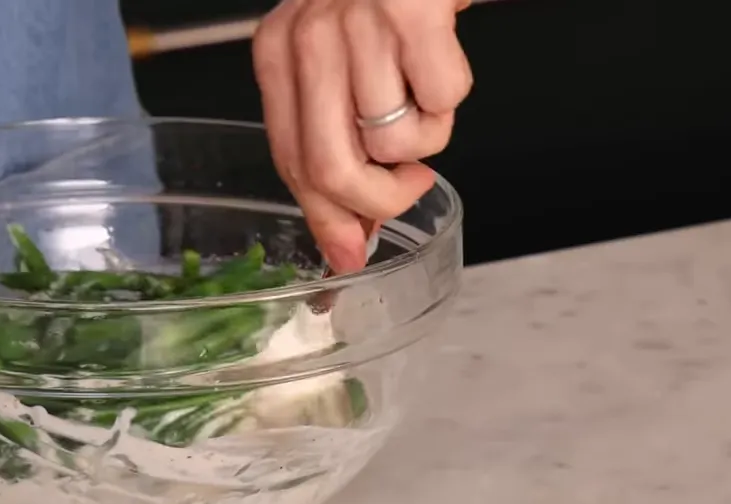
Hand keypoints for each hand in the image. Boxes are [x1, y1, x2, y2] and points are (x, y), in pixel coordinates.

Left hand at [253, 0, 472, 271]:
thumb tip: (347, 241)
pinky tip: (440, 59)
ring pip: (394, 140)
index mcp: (278, 52)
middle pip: (330, 168)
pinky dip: (452, 98)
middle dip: (378, 203)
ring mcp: (359, 22)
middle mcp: (308, 36)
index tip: (350, 253)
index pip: (289, 161)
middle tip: (407, 186)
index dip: (325, 217)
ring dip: (426, 136)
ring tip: (423, 90)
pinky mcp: (415, 12)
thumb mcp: (338, 63)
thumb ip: (333, 145)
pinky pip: (441, 102)